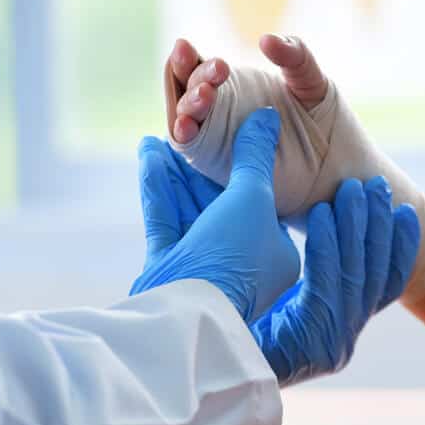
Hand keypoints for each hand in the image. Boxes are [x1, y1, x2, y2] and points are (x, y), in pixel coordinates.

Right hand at [132, 108, 299, 323]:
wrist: (188, 308)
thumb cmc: (234, 254)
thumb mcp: (253, 196)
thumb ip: (255, 155)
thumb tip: (266, 116)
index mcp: (275, 255)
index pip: (262, 203)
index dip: (245, 166)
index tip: (233, 135)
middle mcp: (240, 262)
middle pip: (221, 204)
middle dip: (204, 166)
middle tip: (194, 130)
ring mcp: (202, 267)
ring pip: (190, 209)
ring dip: (177, 170)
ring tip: (163, 134)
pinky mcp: (168, 268)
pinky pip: (166, 218)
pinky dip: (158, 185)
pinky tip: (149, 151)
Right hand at [167, 35, 329, 143]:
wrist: (333, 159)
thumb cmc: (318, 117)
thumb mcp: (308, 77)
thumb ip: (293, 54)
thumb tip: (265, 40)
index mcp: (228, 85)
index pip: (196, 67)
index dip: (186, 57)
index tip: (185, 45)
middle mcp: (215, 109)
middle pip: (187, 89)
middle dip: (195, 76)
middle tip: (221, 69)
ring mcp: (213, 135)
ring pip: (184, 116)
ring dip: (188, 104)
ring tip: (205, 94)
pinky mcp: (215, 161)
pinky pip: (190, 147)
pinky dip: (183, 134)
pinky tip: (185, 125)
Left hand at [250, 176, 419, 386]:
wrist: (204, 365)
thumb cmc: (231, 329)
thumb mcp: (280, 298)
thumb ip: (310, 278)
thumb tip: (323, 230)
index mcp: (339, 332)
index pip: (385, 288)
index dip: (400, 249)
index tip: (406, 211)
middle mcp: (341, 342)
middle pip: (374, 276)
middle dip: (378, 226)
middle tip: (376, 184)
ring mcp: (329, 346)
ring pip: (354, 276)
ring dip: (354, 228)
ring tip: (350, 190)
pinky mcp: (310, 344)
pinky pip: (325, 285)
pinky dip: (325, 247)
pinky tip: (321, 216)